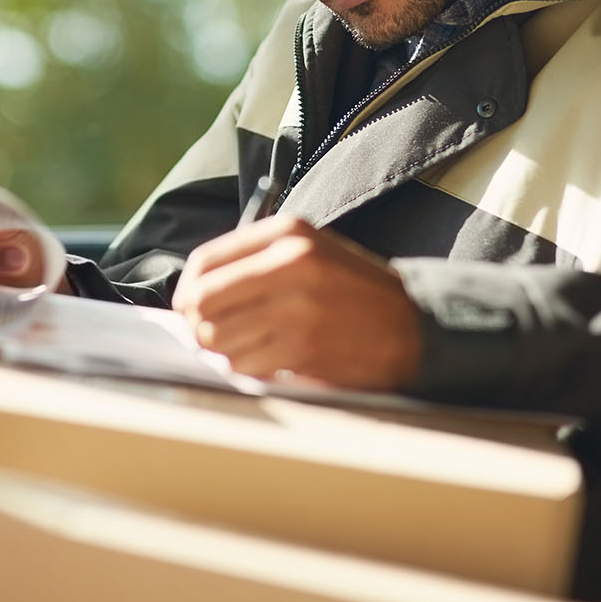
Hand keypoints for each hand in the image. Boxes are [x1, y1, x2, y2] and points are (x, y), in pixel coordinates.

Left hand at [172, 216, 421, 390]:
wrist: (412, 326)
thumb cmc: (352, 290)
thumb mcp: (310, 250)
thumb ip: (255, 261)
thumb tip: (193, 293)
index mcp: (287, 233)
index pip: (205, 262)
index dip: (188, 290)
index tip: (190, 306)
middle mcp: (290, 263)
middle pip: (202, 301)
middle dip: (198, 324)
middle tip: (210, 335)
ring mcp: (296, 307)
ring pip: (217, 338)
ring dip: (223, 350)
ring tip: (248, 347)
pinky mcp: (303, 347)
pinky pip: (244, 364)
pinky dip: (247, 368)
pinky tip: (269, 361)